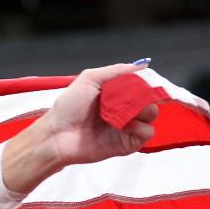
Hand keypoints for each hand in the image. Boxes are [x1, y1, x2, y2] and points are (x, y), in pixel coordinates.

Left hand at [38, 63, 158, 165]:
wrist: (57, 134)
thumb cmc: (67, 108)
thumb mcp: (89, 79)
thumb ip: (116, 71)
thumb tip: (142, 65)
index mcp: (116, 94)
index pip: (142, 84)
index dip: (146, 81)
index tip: (144, 81)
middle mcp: (124, 109)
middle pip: (150, 98)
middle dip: (146, 95)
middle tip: (132, 97)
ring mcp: (127, 126)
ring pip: (152, 114)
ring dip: (144, 110)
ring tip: (124, 112)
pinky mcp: (127, 143)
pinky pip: (147, 133)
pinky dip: (140, 126)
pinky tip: (125, 125)